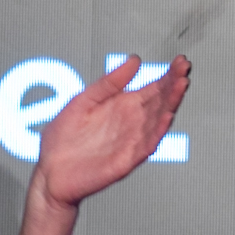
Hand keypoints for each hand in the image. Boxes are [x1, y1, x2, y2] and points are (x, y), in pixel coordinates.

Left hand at [29, 55, 190, 208]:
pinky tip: (166, 117)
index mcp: (120, 107)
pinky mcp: (126, 159)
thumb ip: (109, 82)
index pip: (151, 89)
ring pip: (156, 120)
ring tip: (180, 86)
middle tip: (184, 68)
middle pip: (159, 101)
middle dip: (173, 85)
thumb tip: (133, 61)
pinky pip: (145, 144)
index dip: (167, 75)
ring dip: (169, 103)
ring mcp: (130, 141)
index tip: (179, 62)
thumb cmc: (62, 140)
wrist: (50, 173)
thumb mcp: (83, 100)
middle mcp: (129, 123)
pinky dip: (156, 131)